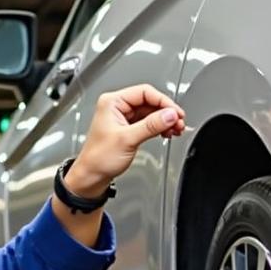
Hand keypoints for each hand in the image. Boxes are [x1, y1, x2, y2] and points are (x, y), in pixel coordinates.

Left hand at [66, 84, 185, 196]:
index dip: (163, 101)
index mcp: (112, 102)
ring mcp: (124, 117)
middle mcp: (118, 106)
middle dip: (167, 112)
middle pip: (150, 101)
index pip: (145, 92)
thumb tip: (170, 115)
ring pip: (151, 112)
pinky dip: (160, 127)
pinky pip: (149, 122)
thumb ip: (151, 125)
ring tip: (175, 129)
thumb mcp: (128, 139)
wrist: (92, 176)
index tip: (175, 112)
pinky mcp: (129, 128)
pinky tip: (167, 132)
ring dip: (165, 120)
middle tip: (178, 122)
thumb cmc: (99, 158)